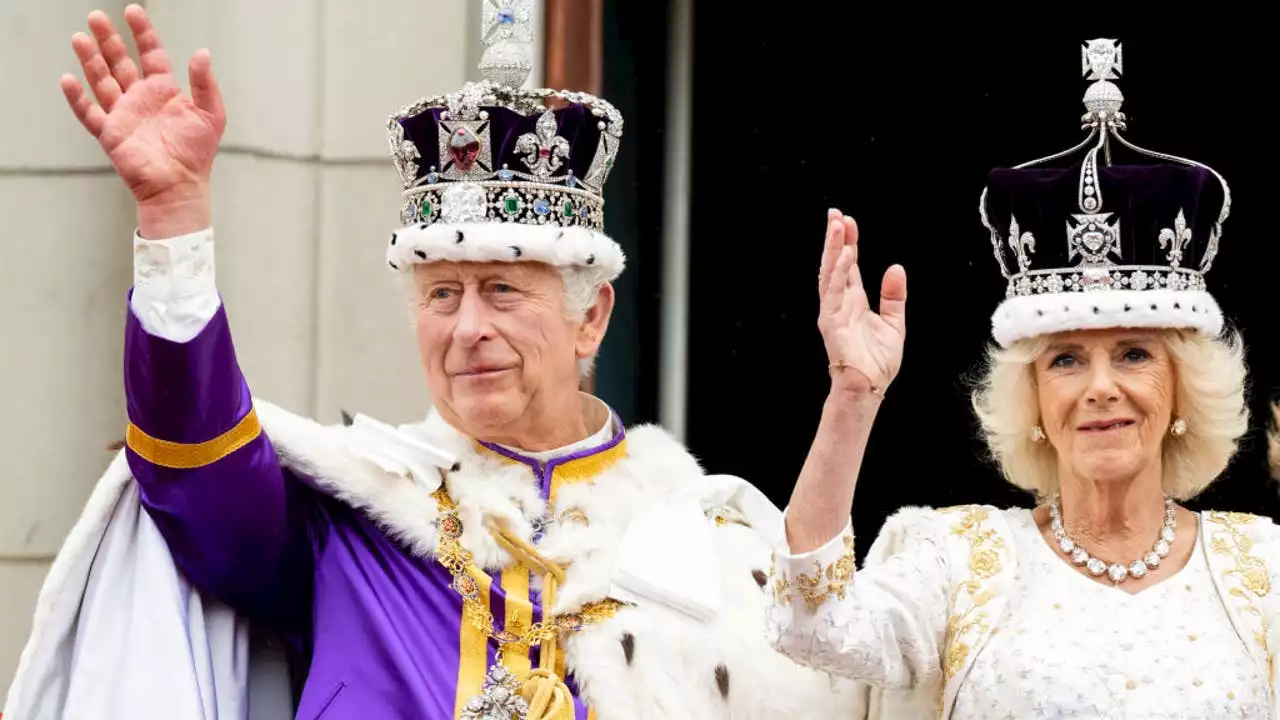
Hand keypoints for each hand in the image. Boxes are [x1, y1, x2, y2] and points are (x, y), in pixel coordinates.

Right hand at [61, 5, 224, 237]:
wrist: (181, 186)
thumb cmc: (197, 153)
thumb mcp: (211, 114)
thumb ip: (205, 83)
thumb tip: (202, 52)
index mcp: (164, 91)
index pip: (150, 54)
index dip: (142, 33)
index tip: (133, 11)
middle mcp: (140, 98)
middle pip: (120, 62)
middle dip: (108, 40)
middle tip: (96, 17)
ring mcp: (123, 114)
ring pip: (102, 81)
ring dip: (90, 60)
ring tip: (80, 38)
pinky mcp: (111, 134)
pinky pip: (89, 113)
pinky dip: (78, 98)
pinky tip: (68, 79)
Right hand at [817, 209, 906, 398]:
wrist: (869, 387)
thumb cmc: (877, 361)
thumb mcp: (894, 323)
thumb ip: (894, 296)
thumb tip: (895, 268)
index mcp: (854, 301)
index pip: (848, 265)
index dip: (848, 242)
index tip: (848, 220)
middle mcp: (840, 302)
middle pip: (835, 263)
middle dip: (835, 238)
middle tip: (836, 214)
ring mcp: (834, 311)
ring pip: (831, 274)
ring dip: (834, 249)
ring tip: (838, 227)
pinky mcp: (832, 323)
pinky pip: (833, 293)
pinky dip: (838, 274)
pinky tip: (843, 257)